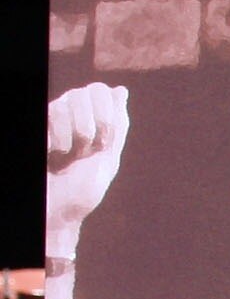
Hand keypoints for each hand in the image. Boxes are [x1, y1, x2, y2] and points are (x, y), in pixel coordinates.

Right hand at [44, 83, 128, 253]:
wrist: (58, 208)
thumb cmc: (83, 189)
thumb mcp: (108, 158)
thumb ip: (116, 125)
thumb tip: (121, 90)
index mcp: (93, 120)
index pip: (100, 90)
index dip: (106, 115)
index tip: (104, 143)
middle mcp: (71, 113)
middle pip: (86, 91)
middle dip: (93, 124)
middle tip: (87, 150)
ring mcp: (51, 117)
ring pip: (66, 102)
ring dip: (74, 136)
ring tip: (68, 155)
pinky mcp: (40, 126)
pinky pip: (50, 115)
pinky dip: (56, 140)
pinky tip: (53, 154)